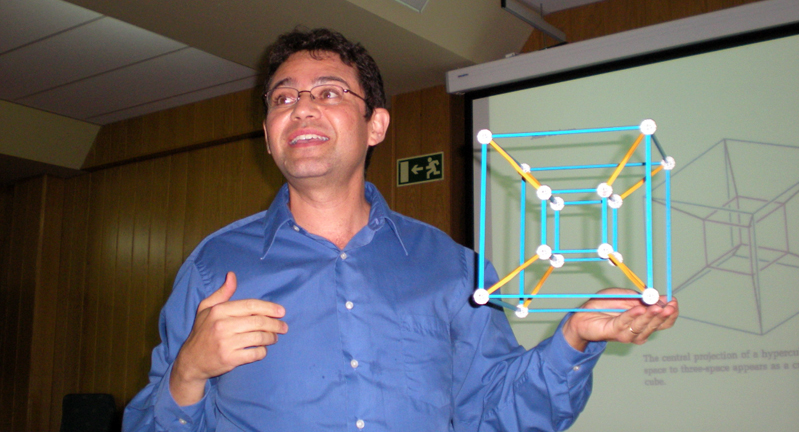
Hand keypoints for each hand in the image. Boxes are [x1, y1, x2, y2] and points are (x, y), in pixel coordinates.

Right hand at [169, 272, 287, 405]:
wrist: (191, 361)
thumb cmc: (202, 331)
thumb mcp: (206, 308)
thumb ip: (222, 293)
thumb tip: (232, 275)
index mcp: (219, 311)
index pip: (251, 305)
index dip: (269, 307)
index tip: (282, 311)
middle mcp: (222, 325)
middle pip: (258, 322)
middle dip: (275, 324)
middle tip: (283, 327)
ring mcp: (226, 343)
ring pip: (259, 338)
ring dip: (271, 337)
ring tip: (274, 337)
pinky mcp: (230, 359)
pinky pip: (255, 354)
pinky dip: (263, 351)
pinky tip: (262, 349)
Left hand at [561, 288, 677, 351]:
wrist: (582, 314)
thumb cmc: (603, 305)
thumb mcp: (624, 295)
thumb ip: (639, 297)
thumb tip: (656, 296)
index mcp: (643, 321)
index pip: (663, 321)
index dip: (670, 313)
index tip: (674, 302)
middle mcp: (637, 330)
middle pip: (656, 325)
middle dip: (664, 315)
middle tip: (670, 306)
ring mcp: (626, 333)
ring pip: (643, 327)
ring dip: (651, 317)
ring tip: (658, 307)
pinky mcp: (613, 332)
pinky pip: (625, 323)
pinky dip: (633, 316)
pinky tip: (640, 309)